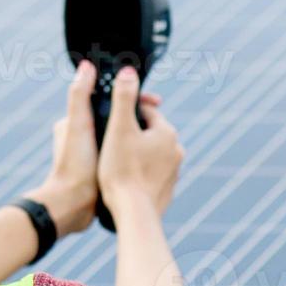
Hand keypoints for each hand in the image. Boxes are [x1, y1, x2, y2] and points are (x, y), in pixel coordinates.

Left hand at [30, 60, 161, 235]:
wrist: (72, 206)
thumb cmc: (74, 165)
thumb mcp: (78, 124)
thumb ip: (80, 94)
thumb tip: (86, 66)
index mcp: (77, 121)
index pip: (110, 101)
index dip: (133, 99)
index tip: (156, 102)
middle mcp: (85, 136)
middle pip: (118, 118)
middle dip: (139, 118)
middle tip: (163, 124)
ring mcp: (95, 155)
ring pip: (124, 138)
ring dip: (141, 137)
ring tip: (161, 142)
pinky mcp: (103, 171)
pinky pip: (125, 156)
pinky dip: (137, 154)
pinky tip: (152, 160)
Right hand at [97, 66, 182, 220]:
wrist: (134, 213)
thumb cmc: (122, 171)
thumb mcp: (118, 129)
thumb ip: (123, 97)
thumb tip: (128, 71)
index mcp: (167, 132)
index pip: (145, 111)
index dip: (124, 113)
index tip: (109, 121)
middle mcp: (176, 150)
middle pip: (148, 132)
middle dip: (130, 134)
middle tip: (109, 144)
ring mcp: (174, 171)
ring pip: (150, 153)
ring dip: (135, 153)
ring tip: (114, 163)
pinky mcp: (168, 189)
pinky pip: (151, 173)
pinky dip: (139, 173)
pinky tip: (124, 180)